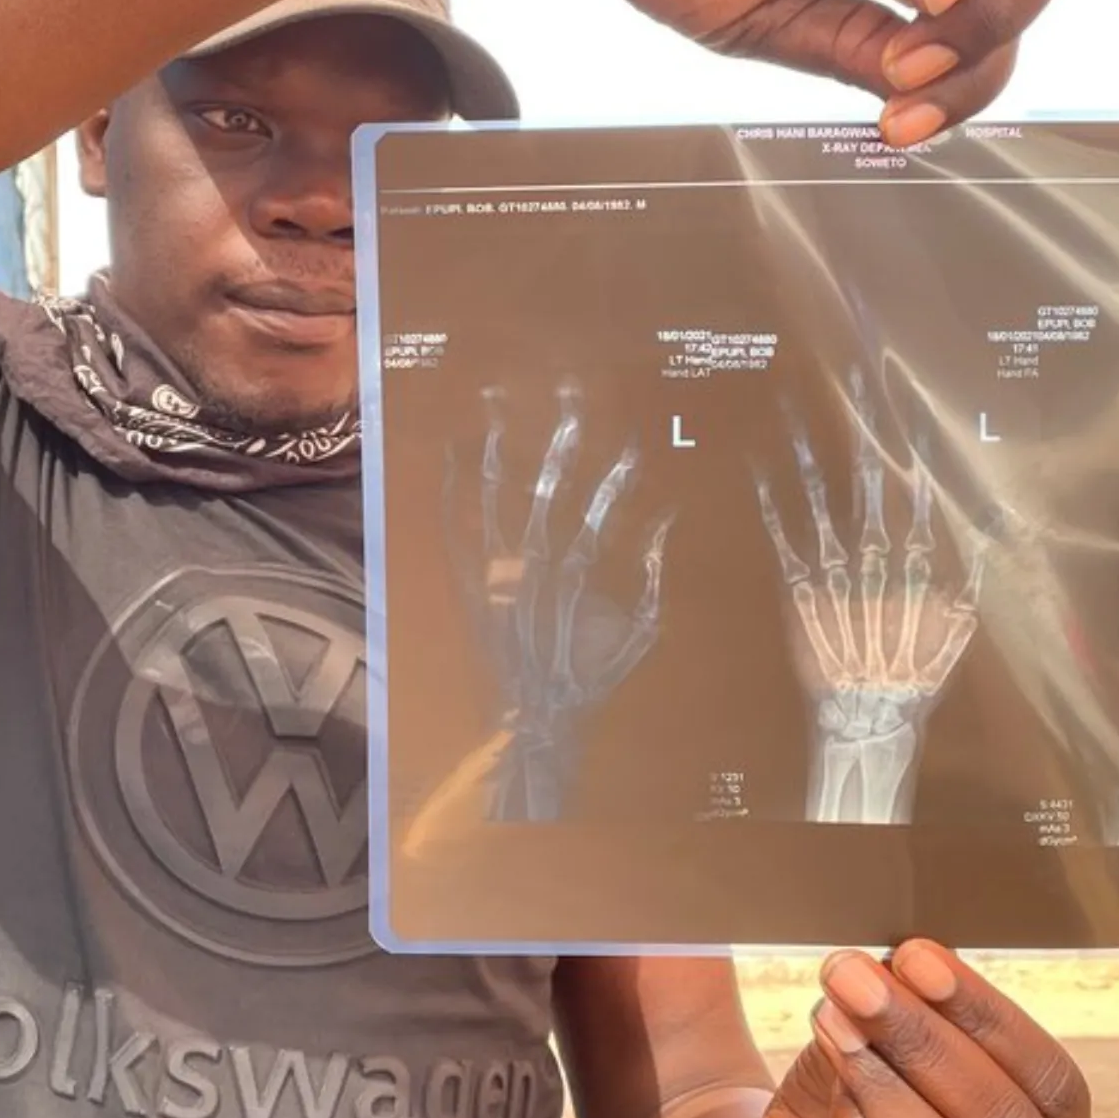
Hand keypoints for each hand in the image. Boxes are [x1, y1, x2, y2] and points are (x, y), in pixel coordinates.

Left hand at [454, 383, 672, 822]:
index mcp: (582, 576)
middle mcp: (535, 567)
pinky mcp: (466, 585)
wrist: (534, 720)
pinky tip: (450, 456)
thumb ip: (652, 576)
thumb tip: (667, 521)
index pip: (603, 510)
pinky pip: (455, 532)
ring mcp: (495, 574)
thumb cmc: (591, 677)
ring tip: (498, 407)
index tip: (627, 438)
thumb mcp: (639, 631)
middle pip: (549, 493)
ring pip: (497, 502)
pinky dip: (452, 495)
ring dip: (500, 454)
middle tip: (567, 397)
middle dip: (561, 444)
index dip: (616, 474)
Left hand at [730, 941, 1093, 1117]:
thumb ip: (911, 1005)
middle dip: (929, 1045)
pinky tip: (834, 1099)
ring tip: (836, 1028)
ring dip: (893, 1093)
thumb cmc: (863, 1102)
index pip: (1053, 1083)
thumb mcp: (892, 1042)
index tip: (917, 957)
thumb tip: (899, 963)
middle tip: (857, 984)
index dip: (987, 1016)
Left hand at [753, 376, 985, 824]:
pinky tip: (757, 469)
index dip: (911, 446)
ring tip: (794, 409)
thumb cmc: (917, 671)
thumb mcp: (959, 624)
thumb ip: (969, 578)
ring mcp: (834, 568)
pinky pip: (784, 537)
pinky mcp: (799, 588)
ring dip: (809, 453)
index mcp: (917, 558)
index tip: (907, 403)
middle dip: (862, 427)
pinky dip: (770, 503)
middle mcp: (875, 554)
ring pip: (821, 498)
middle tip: (853, 379)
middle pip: (869, 478)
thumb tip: (994, 535)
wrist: (870, 711)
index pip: (917, 488)